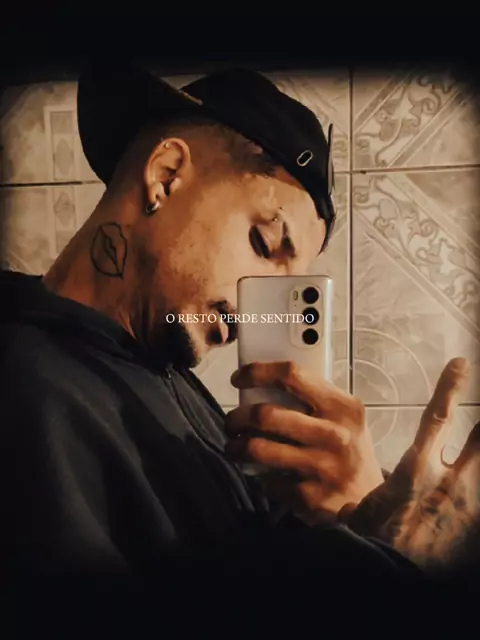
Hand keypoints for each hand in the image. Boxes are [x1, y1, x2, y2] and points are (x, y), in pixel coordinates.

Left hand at [225, 361, 383, 522]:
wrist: (374, 503)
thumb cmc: (349, 450)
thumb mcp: (344, 418)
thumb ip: (312, 399)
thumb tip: (260, 384)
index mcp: (343, 407)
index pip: (292, 375)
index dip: (257, 372)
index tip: (238, 378)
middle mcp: (335, 435)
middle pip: (265, 415)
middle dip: (237, 418)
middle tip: (232, 423)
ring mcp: (323, 468)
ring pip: (257, 449)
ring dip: (236, 448)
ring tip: (234, 448)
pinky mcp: (310, 497)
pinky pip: (266, 481)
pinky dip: (258, 478)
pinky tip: (263, 475)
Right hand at [344, 357, 479, 569]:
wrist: (390, 572)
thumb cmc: (374, 541)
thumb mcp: (361, 516)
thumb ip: (361, 505)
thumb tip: (349, 510)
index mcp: (415, 468)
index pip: (437, 418)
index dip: (450, 388)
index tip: (462, 365)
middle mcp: (446, 481)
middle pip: (479, 440)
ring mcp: (465, 504)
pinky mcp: (473, 525)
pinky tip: (479, 506)